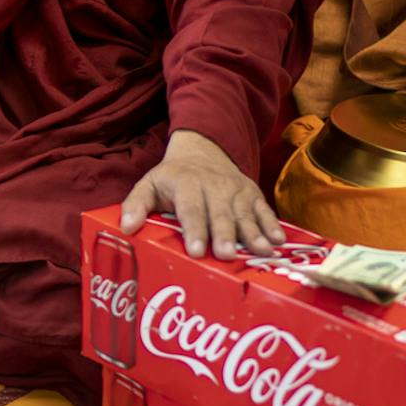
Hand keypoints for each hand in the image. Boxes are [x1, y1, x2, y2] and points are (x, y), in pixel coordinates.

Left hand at [119, 128, 282, 259]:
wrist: (203, 150)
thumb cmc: (172, 178)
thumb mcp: (148, 184)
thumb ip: (135, 204)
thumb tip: (126, 228)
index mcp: (186, 184)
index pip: (190, 208)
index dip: (194, 229)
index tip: (196, 250)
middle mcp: (213, 185)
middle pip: (220, 213)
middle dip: (224, 234)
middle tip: (226, 255)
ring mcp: (236, 189)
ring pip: (245, 213)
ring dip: (253, 233)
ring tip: (261, 252)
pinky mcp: (252, 193)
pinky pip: (264, 210)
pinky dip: (272, 225)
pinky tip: (279, 241)